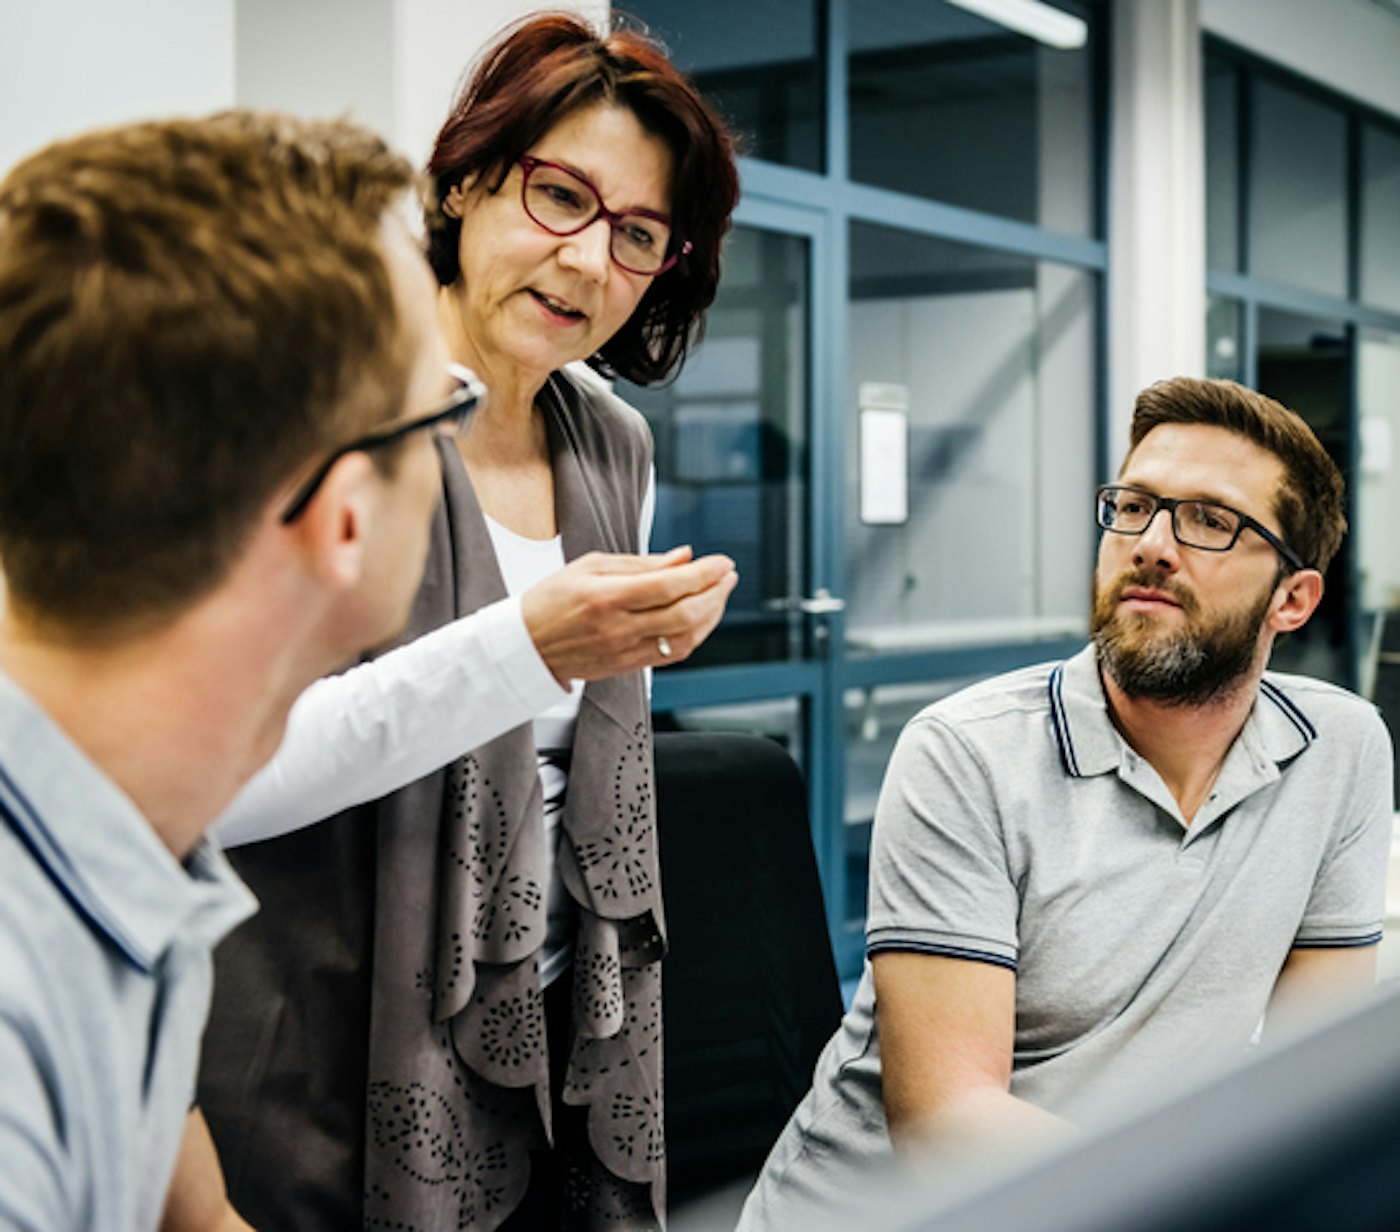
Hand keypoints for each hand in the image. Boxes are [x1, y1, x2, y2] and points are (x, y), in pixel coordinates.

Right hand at [521, 546, 737, 682]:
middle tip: (728, 575)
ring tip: (719, 593)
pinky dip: (696, 634)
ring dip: (711, 615)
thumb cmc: (552, 600)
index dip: (703, 573)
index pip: (668, 585)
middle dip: (716, 592)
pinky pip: (674, 653)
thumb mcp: (590, 567)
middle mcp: (618, 628)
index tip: (722, 561)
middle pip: (685, 614)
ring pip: (685, 637)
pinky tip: (702, 617)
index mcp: (606, 597)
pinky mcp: (629, 667)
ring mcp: (625, 651)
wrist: (526, 646)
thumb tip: (684, 557)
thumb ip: (641, 563)